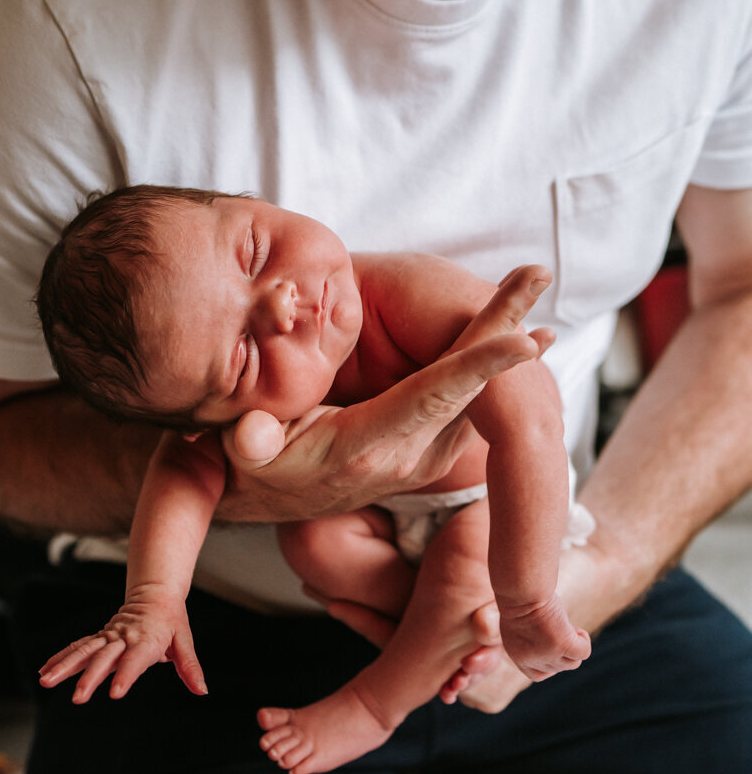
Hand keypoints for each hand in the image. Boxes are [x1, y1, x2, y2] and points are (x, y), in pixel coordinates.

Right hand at [38, 586, 206, 702]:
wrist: (155, 593)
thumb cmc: (172, 620)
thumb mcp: (184, 641)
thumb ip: (190, 667)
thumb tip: (202, 691)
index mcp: (147, 639)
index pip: (136, 659)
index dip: (126, 675)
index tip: (115, 693)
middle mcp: (124, 638)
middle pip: (105, 658)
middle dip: (90, 678)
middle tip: (78, 698)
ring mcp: (109, 637)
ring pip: (84, 651)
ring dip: (64, 666)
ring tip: (46, 681)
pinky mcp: (99, 638)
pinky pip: (78, 648)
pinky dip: (61, 658)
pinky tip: (44, 672)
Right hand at [218, 266, 554, 521]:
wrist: (262, 498)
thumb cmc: (247, 461)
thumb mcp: (237, 452)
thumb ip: (249, 442)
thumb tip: (251, 436)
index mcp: (365, 447)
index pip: (430, 397)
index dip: (478, 365)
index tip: (521, 336)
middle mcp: (406, 456)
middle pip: (469, 385)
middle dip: (504, 325)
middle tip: (538, 275)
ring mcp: (423, 457)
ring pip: (476, 392)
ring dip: (504, 335)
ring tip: (532, 283)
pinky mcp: (428, 452)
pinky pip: (469, 401)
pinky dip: (493, 362)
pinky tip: (515, 329)